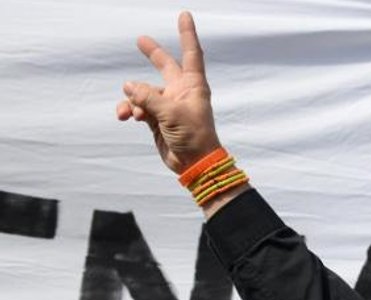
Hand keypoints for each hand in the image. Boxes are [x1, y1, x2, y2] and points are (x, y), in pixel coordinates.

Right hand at [116, 12, 221, 172]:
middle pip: (164, 67)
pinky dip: (129, 110)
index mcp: (193, 85)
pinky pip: (138, 107)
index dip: (187, 34)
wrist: (194, 163)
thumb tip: (128, 86)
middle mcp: (180, 92)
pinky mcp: (157, 119)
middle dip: (152, 54)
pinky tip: (126, 117)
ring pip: (143, 92)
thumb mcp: (171, 113)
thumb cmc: (193, 136)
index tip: (185, 15)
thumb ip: (148, 97)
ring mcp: (168, 105)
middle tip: (139, 40)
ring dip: (133, 99)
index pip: (191, 54)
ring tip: (132, 112)